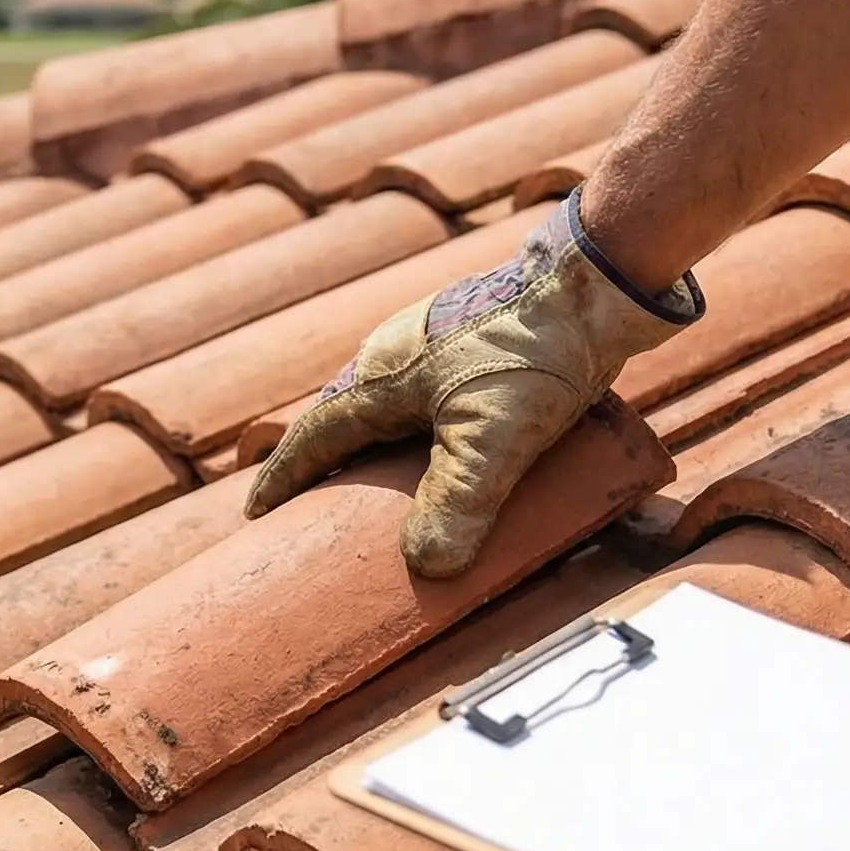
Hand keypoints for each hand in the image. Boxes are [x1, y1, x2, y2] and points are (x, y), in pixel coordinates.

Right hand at [242, 189, 698, 577]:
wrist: (592, 285)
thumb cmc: (537, 352)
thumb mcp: (496, 438)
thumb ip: (459, 501)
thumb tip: (424, 565)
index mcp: (377, 378)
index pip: (313, 438)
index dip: (283, 480)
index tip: (257, 514)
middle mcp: (390, 355)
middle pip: (340, 419)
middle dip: (323, 467)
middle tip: (311, 510)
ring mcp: (429, 343)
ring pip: (382, 405)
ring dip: (370, 448)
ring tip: (377, 491)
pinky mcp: (469, 340)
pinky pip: (420, 395)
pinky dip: (412, 431)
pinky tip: (443, 447)